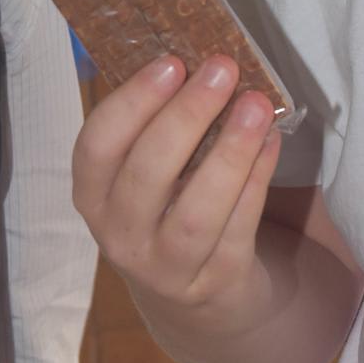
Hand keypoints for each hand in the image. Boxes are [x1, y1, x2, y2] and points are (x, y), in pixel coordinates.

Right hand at [72, 54, 280, 328]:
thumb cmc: (167, 211)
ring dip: (230, 151)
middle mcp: (120, 236)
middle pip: (147, 174)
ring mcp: (167, 267)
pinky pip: (239, 227)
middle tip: (222, 69)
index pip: (97, 147)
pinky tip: (270, 141)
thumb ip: (155, 129)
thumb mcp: (142, 178)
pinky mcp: (216, 281)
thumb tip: (197, 63)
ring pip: (197, 210)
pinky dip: (257, 180)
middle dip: (187, 115)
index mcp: (93, 196)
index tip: (171, 62)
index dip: (132, 103)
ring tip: (255, 105)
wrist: (196, 300)